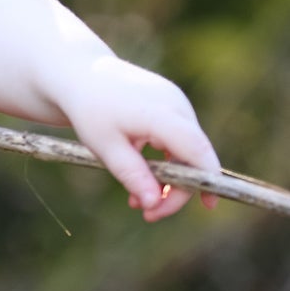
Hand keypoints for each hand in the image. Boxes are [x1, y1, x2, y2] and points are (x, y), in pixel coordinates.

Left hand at [52, 53, 221, 221]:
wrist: (82, 76)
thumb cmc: (91, 110)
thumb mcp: (106, 147)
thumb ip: (132, 175)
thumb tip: (154, 204)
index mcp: (161, 114)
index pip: (197, 151)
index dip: (207, 180)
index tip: (208, 206)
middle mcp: (177, 105)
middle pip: (194, 156)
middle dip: (175, 190)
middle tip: (147, 214)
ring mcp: (177, 103)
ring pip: (186, 151)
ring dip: (167, 179)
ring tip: (136, 202)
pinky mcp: (172, 106)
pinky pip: (178, 140)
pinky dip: (164, 162)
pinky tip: (143, 178)